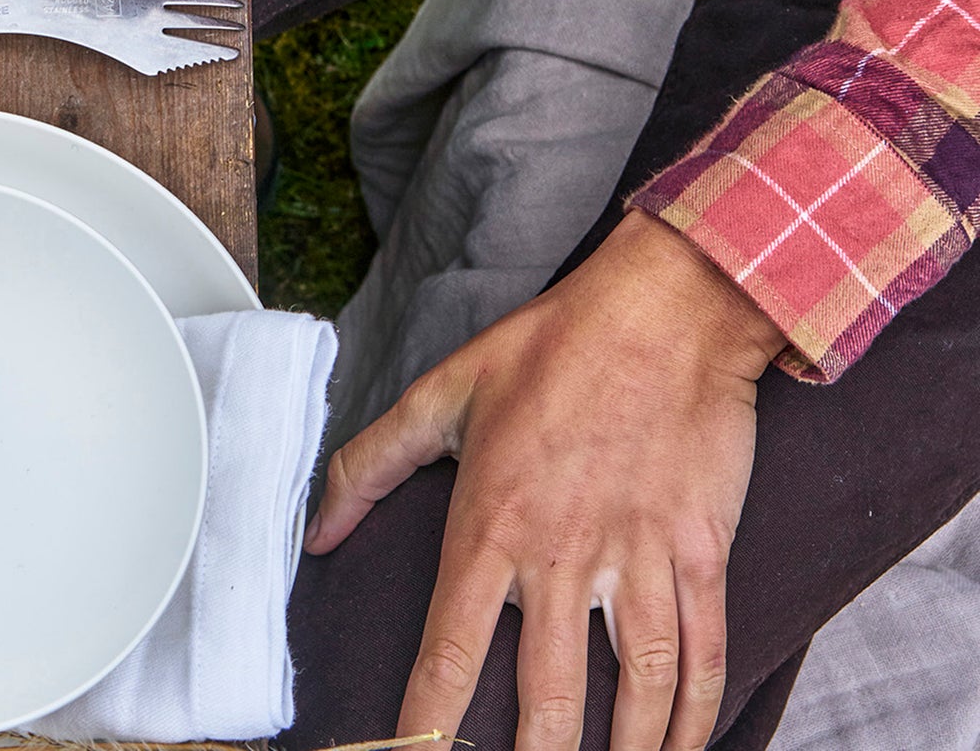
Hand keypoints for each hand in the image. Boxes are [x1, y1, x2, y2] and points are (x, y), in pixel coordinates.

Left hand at [306, 211, 785, 750]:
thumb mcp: (444, 391)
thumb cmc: (551, 347)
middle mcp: (564, 552)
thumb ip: (371, 464)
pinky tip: (679, 747)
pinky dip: (694, 714)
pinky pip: (700, 652)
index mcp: (492, 521)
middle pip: (548, 695)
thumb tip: (319, 530)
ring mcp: (639, 556)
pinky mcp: (700, 551)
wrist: (664, 312)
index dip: (427, 722)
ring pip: (635, 690)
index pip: (449, 648)